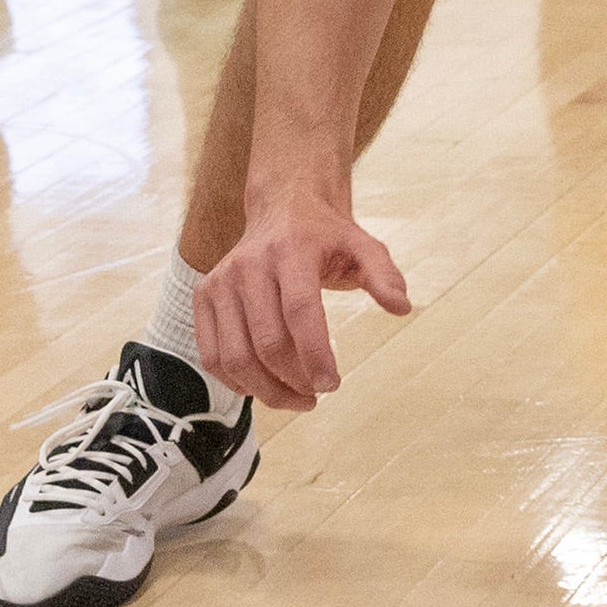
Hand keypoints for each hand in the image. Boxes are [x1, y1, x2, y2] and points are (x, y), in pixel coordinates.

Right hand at [194, 194, 411, 409]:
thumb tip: (402, 307)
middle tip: (317, 394)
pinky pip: (211, 354)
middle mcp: (248, 264)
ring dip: (265, 390)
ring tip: (296, 398)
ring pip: (235, 356)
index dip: (315, 355)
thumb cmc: (326, 236)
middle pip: (266, 341)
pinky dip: (235, 381)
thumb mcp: (363, 246)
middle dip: (294, 379)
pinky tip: (262, 386)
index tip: (332, 384)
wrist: (282, 208)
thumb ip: (384, 275)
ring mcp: (220, 281)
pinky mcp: (203, 295)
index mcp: (291, 250)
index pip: (300, 312)